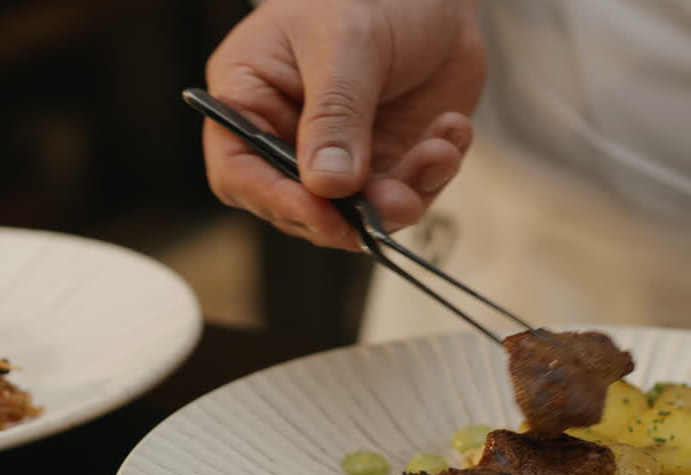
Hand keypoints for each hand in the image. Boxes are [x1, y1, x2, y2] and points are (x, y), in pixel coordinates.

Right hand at [203, 0, 485, 248]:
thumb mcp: (347, 44)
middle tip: (398, 200)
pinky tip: (451, 130)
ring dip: (405, 196)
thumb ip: (335, 115)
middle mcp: (291, 135)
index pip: (239, 171)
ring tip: (438, 153)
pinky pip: (409, 192)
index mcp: (251, 97)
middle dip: (354, 212)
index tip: (323, 215)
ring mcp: (343, 153)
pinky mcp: (390, 159)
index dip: (275, 200)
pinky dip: (435, 172)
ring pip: (362, 211)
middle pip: (302, 206)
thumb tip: (327, 185)